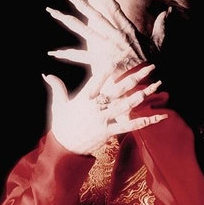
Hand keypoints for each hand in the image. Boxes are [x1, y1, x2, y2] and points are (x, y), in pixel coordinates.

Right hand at [43, 64, 167, 154]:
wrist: (63, 148)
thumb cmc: (61, 125)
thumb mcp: (58, 105)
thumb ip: (56, 88)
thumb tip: (46, 74)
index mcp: (84, 98)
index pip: (98, 79)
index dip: (109, 67)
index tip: (120, 56)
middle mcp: (94, 107)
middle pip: (117, 89)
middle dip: (134, 77)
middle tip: (149, 67)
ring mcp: (101, 120)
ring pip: (125, 105)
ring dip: (142, 95)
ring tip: (155, 86)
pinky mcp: (107, 132)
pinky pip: (128, 127)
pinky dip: (144, 122)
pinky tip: (157, 117)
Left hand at [46, 0, 170, 78]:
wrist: (151, 83)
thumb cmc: (156, 64)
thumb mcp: (161, 42)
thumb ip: (164, 26)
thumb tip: (168, 11)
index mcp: (127, 29)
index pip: (113, 6)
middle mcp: (114, 35)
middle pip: (92, 13)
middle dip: (76, 1)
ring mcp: (106, 47)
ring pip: (83, 29)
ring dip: (66, 19)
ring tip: (52, 11)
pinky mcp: (101, 62)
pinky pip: (81, 57)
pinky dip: (67, 55)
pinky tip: (53, 52)